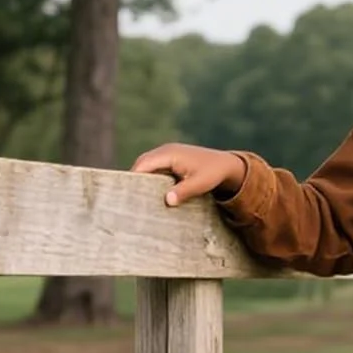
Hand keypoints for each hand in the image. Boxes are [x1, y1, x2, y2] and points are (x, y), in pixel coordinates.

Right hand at [132, 143, 246, 206]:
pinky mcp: (170, 160)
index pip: (144, 164)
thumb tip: (167, 201)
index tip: (126, 192)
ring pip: (147, 166)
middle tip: (127, 198)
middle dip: (134, 179)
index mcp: (169, 154)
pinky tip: (149, 193)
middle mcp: (165, 151)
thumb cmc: (213, 174)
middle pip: (142, 164)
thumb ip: (184, 192)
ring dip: (142, 179)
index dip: (134, 177)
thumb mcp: (200, 184)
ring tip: (134, 197)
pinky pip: (154, 168)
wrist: (225, 165)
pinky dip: (150, 178)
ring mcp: (167, 154)